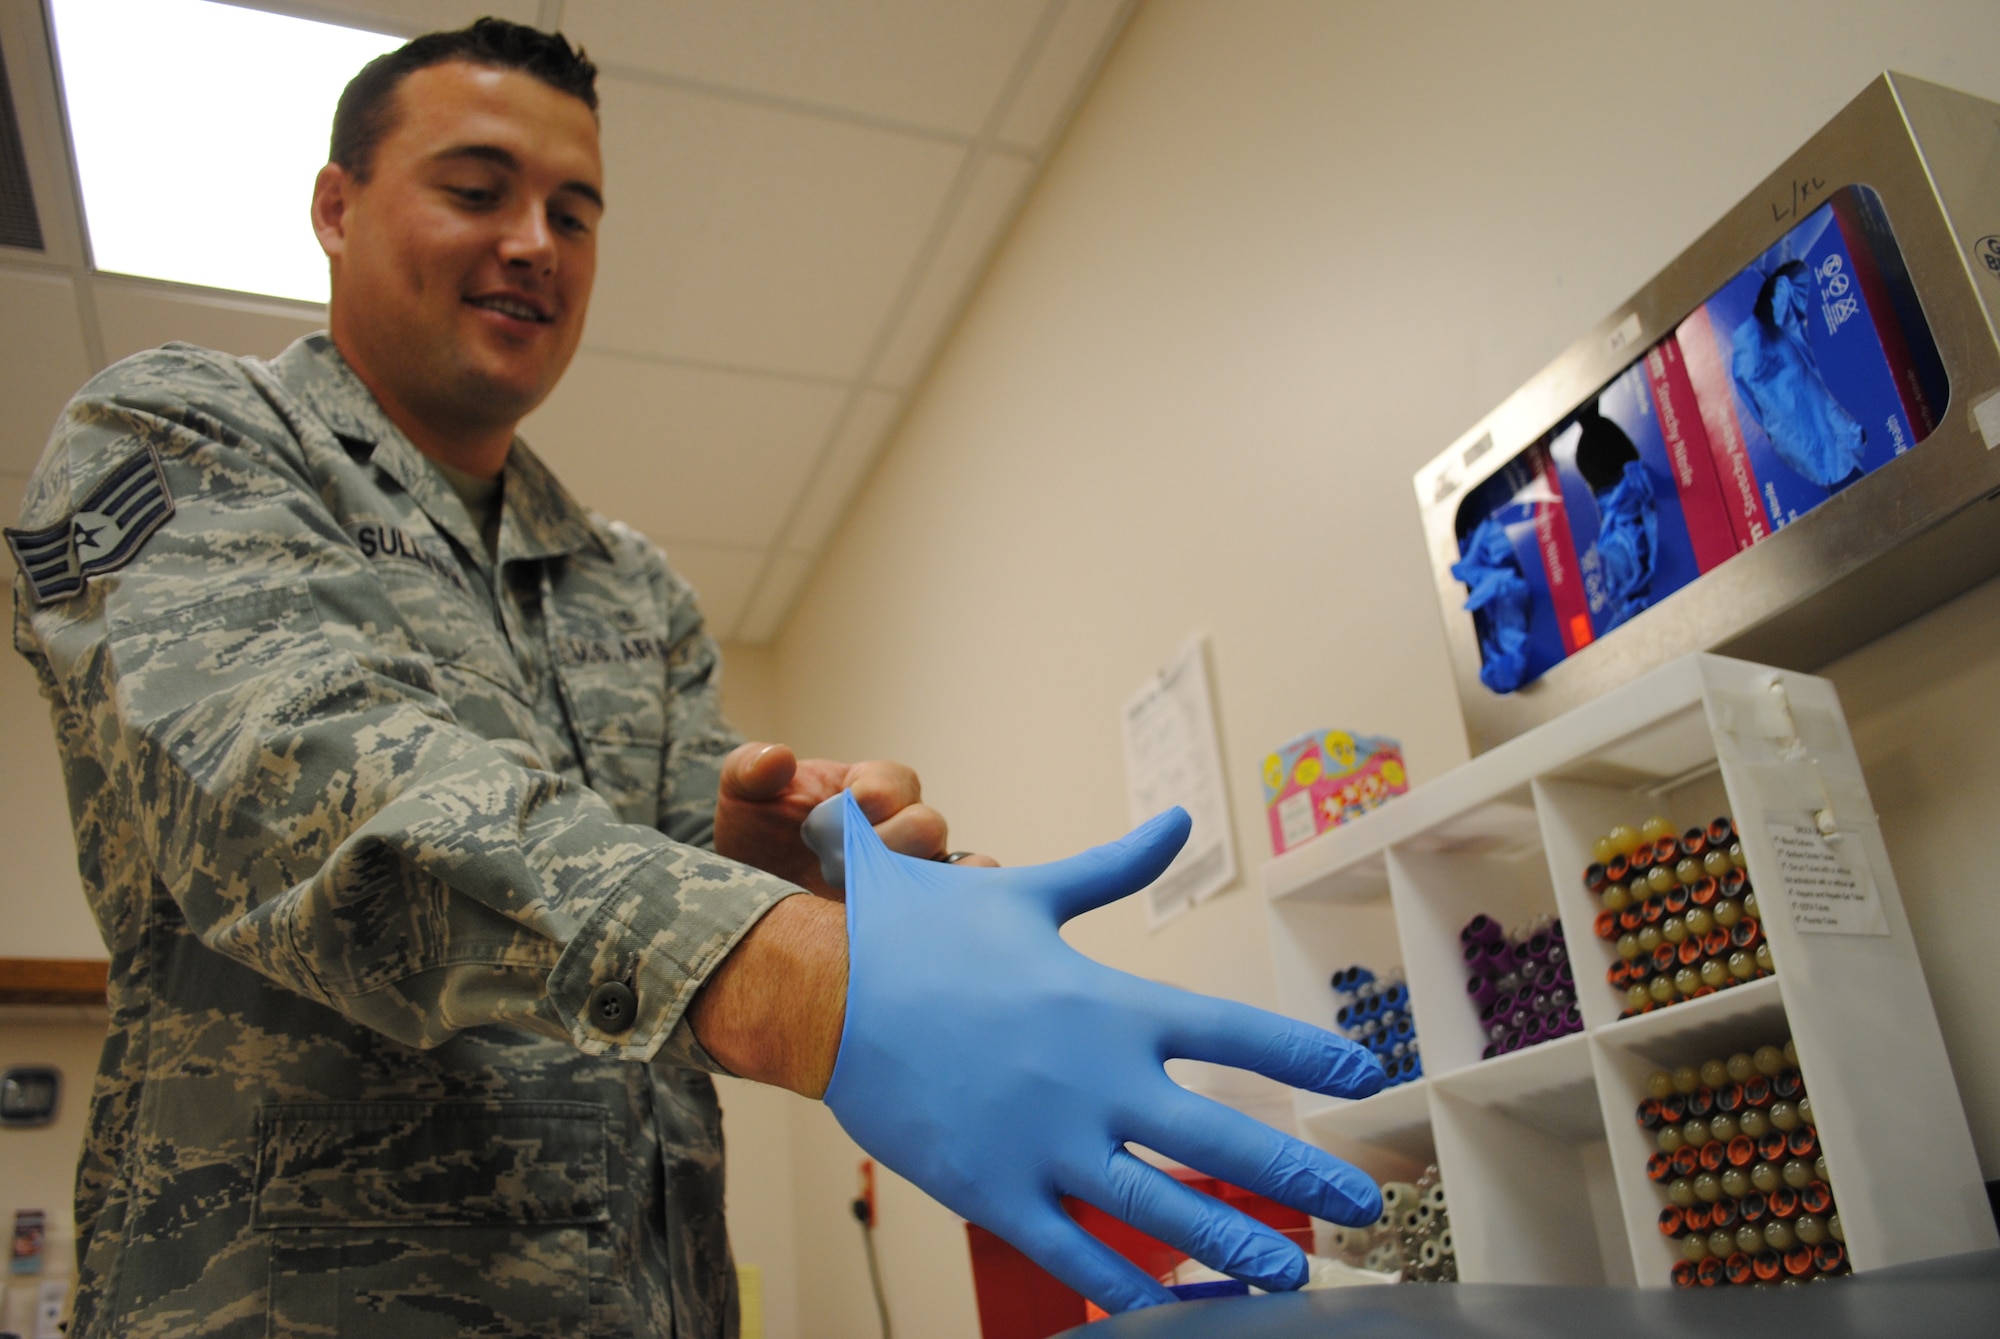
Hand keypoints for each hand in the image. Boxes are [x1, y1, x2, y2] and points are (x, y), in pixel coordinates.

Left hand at [715, 742, 984, 896]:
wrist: (749, 903)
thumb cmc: (754, 837)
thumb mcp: (741, 796)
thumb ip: (750, 768)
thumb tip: (777, 758)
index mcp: (869, 789)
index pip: (896, 782)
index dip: (875, 796)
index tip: (842, 812)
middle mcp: (900, 830)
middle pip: (928, 827)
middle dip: (890, 843)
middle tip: (841, 868)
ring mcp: (909, 877)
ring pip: (950, 873)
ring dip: (927, 884)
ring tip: (897, 899)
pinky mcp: (909, 922)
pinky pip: (952, 916)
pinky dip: (952, 919)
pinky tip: (926, 932)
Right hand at [810, 793, 1384, 1311]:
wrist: (824, 989)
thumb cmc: (925, 932)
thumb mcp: (1028, 890)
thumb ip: (1114, 866)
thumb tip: (1176, 819)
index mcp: (1110, 1002)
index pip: (1235, 1033)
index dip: (1305, 1056)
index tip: (1362, 1075)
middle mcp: (1093, 1077)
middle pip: (1220, 1138)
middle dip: (1300, 1175)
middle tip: (1363, 1204)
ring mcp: (1044, 1142)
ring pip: (1159, 1210)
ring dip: (1233, 1247)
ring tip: (1290, 1274)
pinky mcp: (993, 1190)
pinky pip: (1070, 1252)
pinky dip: (1122, 1285)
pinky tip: (1163, 1305)